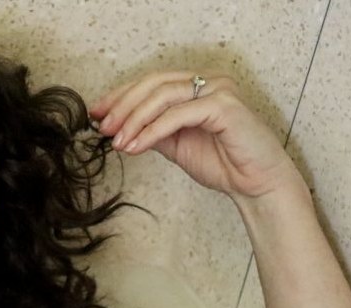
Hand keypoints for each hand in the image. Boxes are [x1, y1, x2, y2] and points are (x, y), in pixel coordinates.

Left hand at [89, 71, 305, 201]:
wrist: (255, 184)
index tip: (96, 114)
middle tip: (103, 127)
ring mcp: (218, 90)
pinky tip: (135, 147)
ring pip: (164, 95)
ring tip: (118, 142)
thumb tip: (117, 127)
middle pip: (154, 83)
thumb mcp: (174, 144)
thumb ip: (151, 130)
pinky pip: (179, 114)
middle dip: (123, 105)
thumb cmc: (222, 162)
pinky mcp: (225, 106)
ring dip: (134, 119)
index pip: (150, 82)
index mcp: (196, 86)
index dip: (120, 96)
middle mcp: (208, 81)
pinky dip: (152, 130)